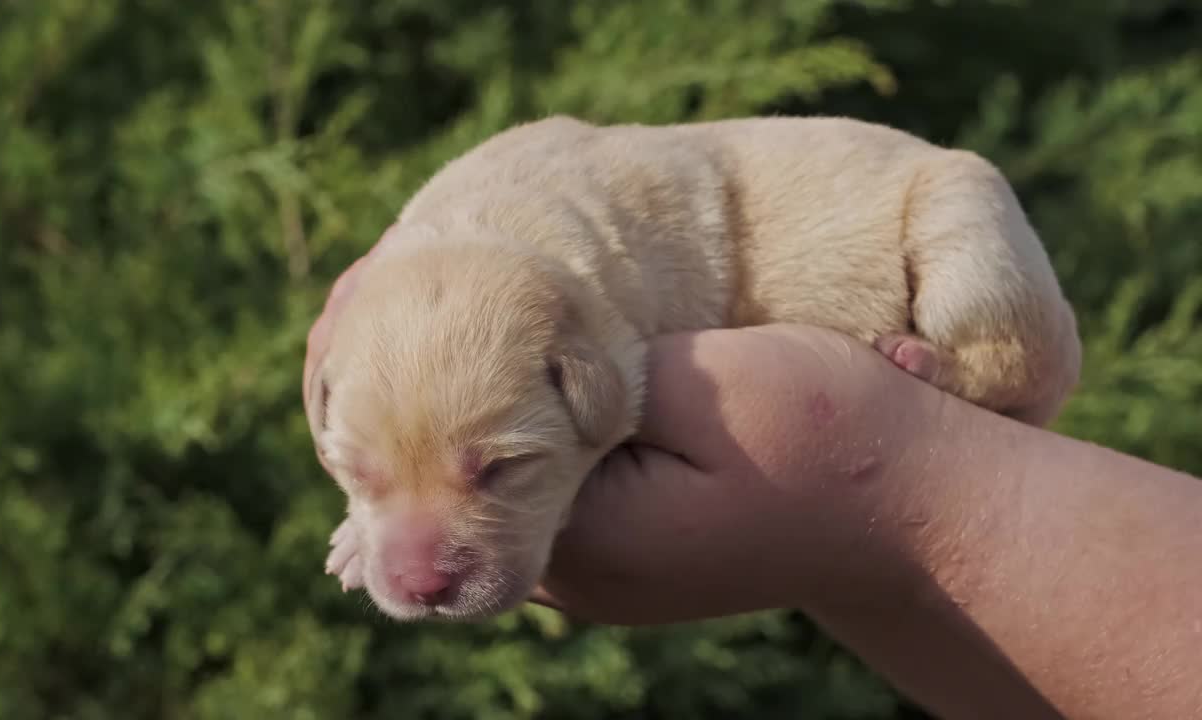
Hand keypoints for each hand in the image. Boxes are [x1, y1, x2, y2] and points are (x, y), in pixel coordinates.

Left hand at [303, 234, 949, 620]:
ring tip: (414, 392)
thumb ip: (587, 382)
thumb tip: (509, 377)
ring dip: (482, 449)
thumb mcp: (697, 383)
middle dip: (436, 433)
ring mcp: (613, 580)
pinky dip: (528, 464)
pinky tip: (504, 426)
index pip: (458, 477)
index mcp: (584, 538)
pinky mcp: (641, 563)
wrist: (916, 511)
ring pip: (513, 502)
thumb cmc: (824, 437)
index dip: (416, 402)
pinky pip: (555, 507)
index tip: (362, 346)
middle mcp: (584, 577)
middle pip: (474, 498)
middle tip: (365, 357)